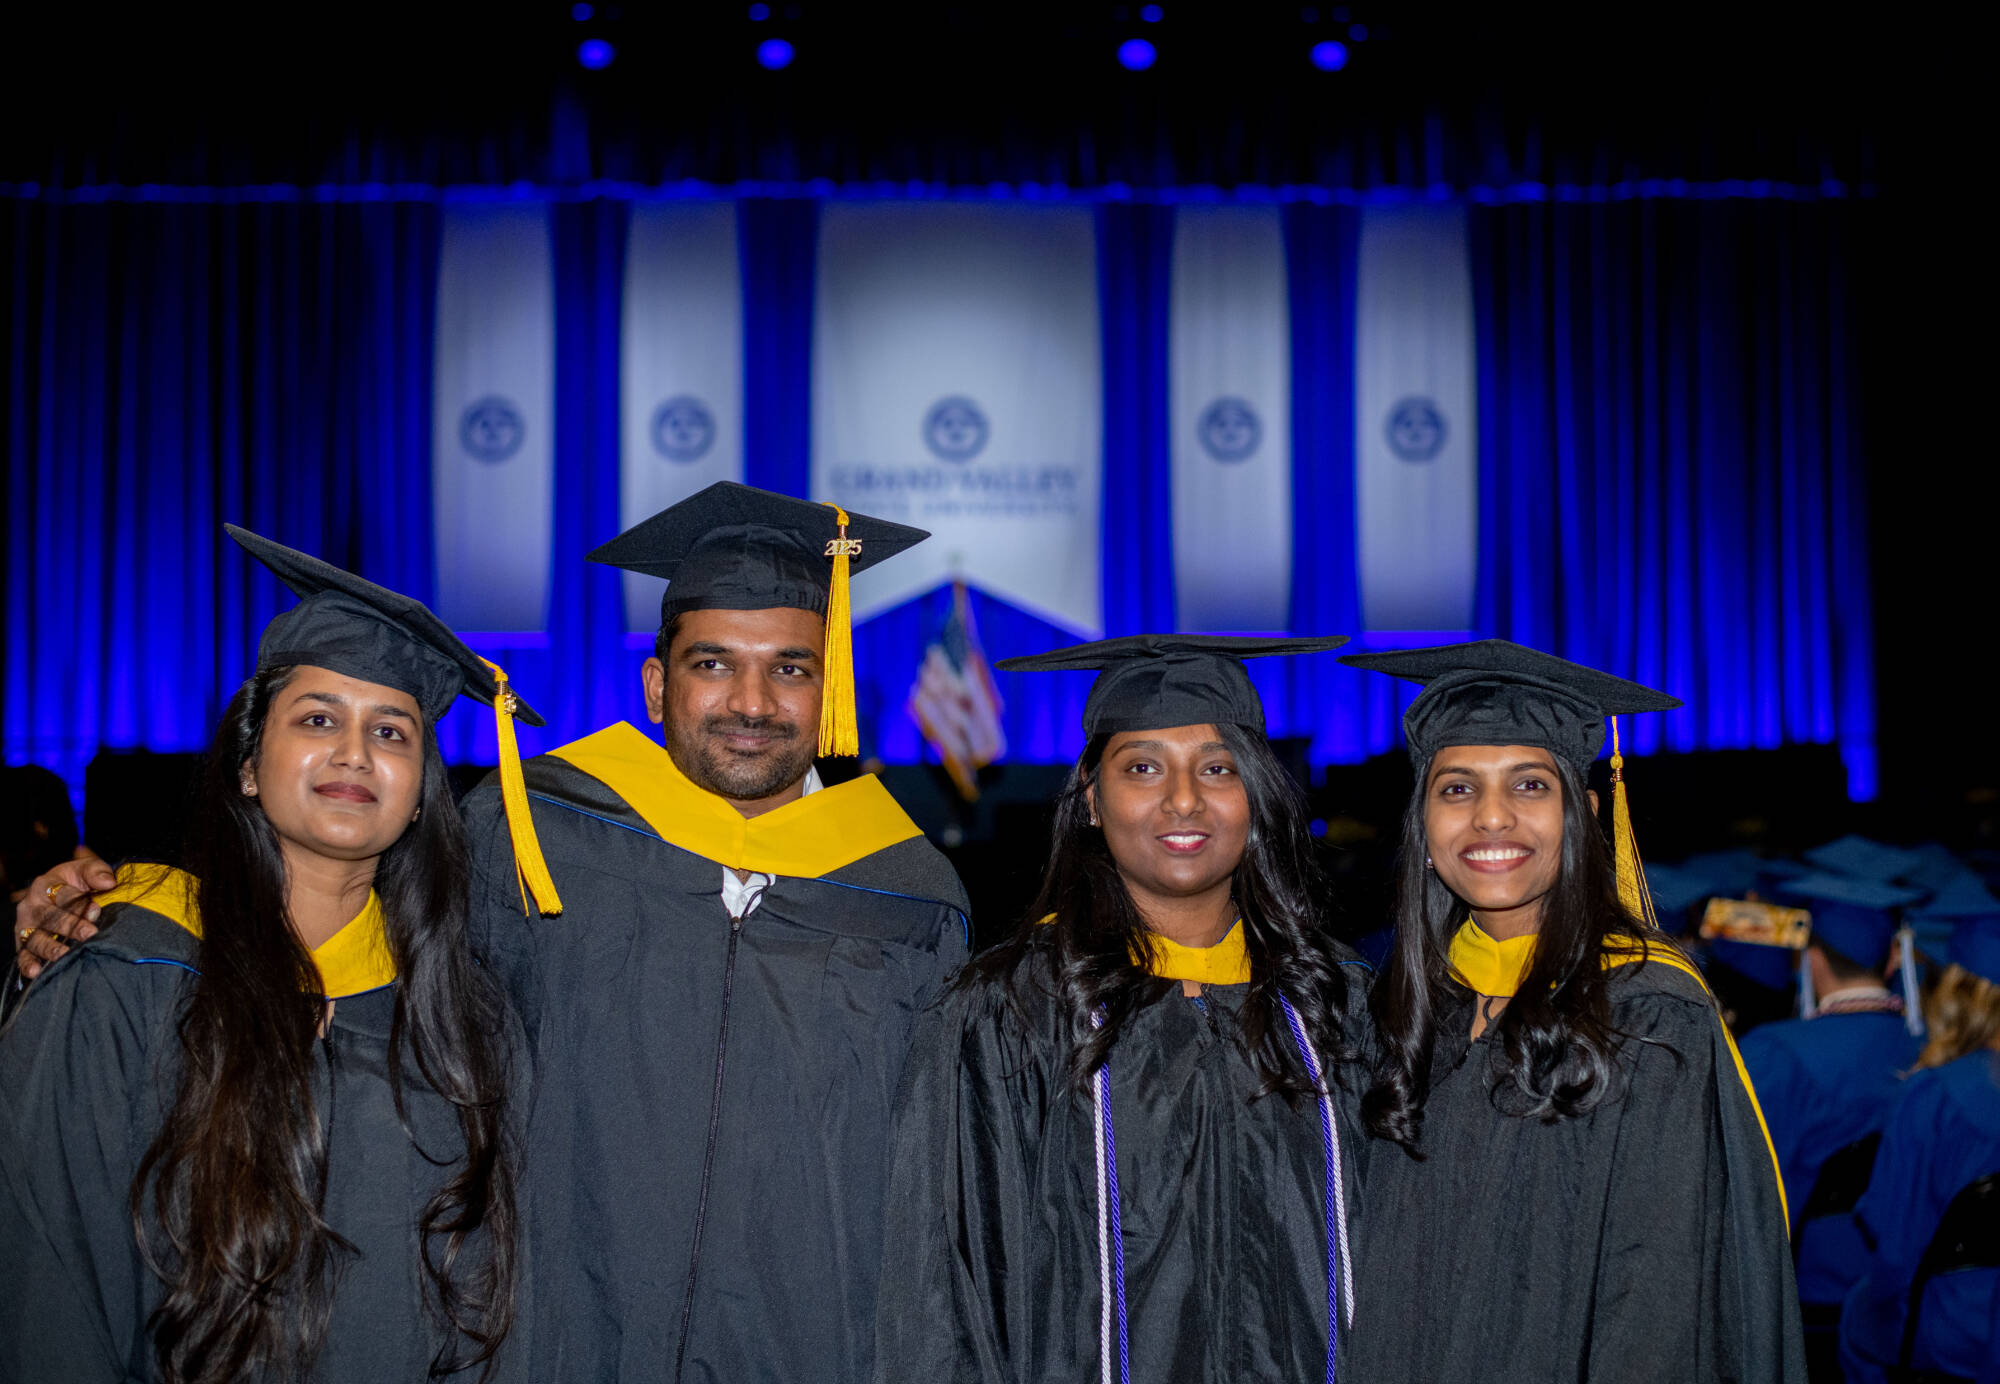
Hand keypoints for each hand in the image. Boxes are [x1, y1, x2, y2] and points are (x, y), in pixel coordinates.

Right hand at [13, 858, 115, 981]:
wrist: (63, 893)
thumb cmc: (76, 881)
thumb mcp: (87, 869)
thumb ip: (97, 872)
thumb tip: (108, 882)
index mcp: (45, 885)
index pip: (61, 894)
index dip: (78, 902)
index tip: (96, 910)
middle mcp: (31, 906)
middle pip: (48, 917)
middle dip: (70, 926)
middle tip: (89, 935)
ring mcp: (25, 926)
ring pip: (34, 938)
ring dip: (49, 948)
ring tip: (64, 956)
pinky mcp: (23, 944)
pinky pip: (23, 955)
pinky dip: (27, 964)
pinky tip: (36, 972)